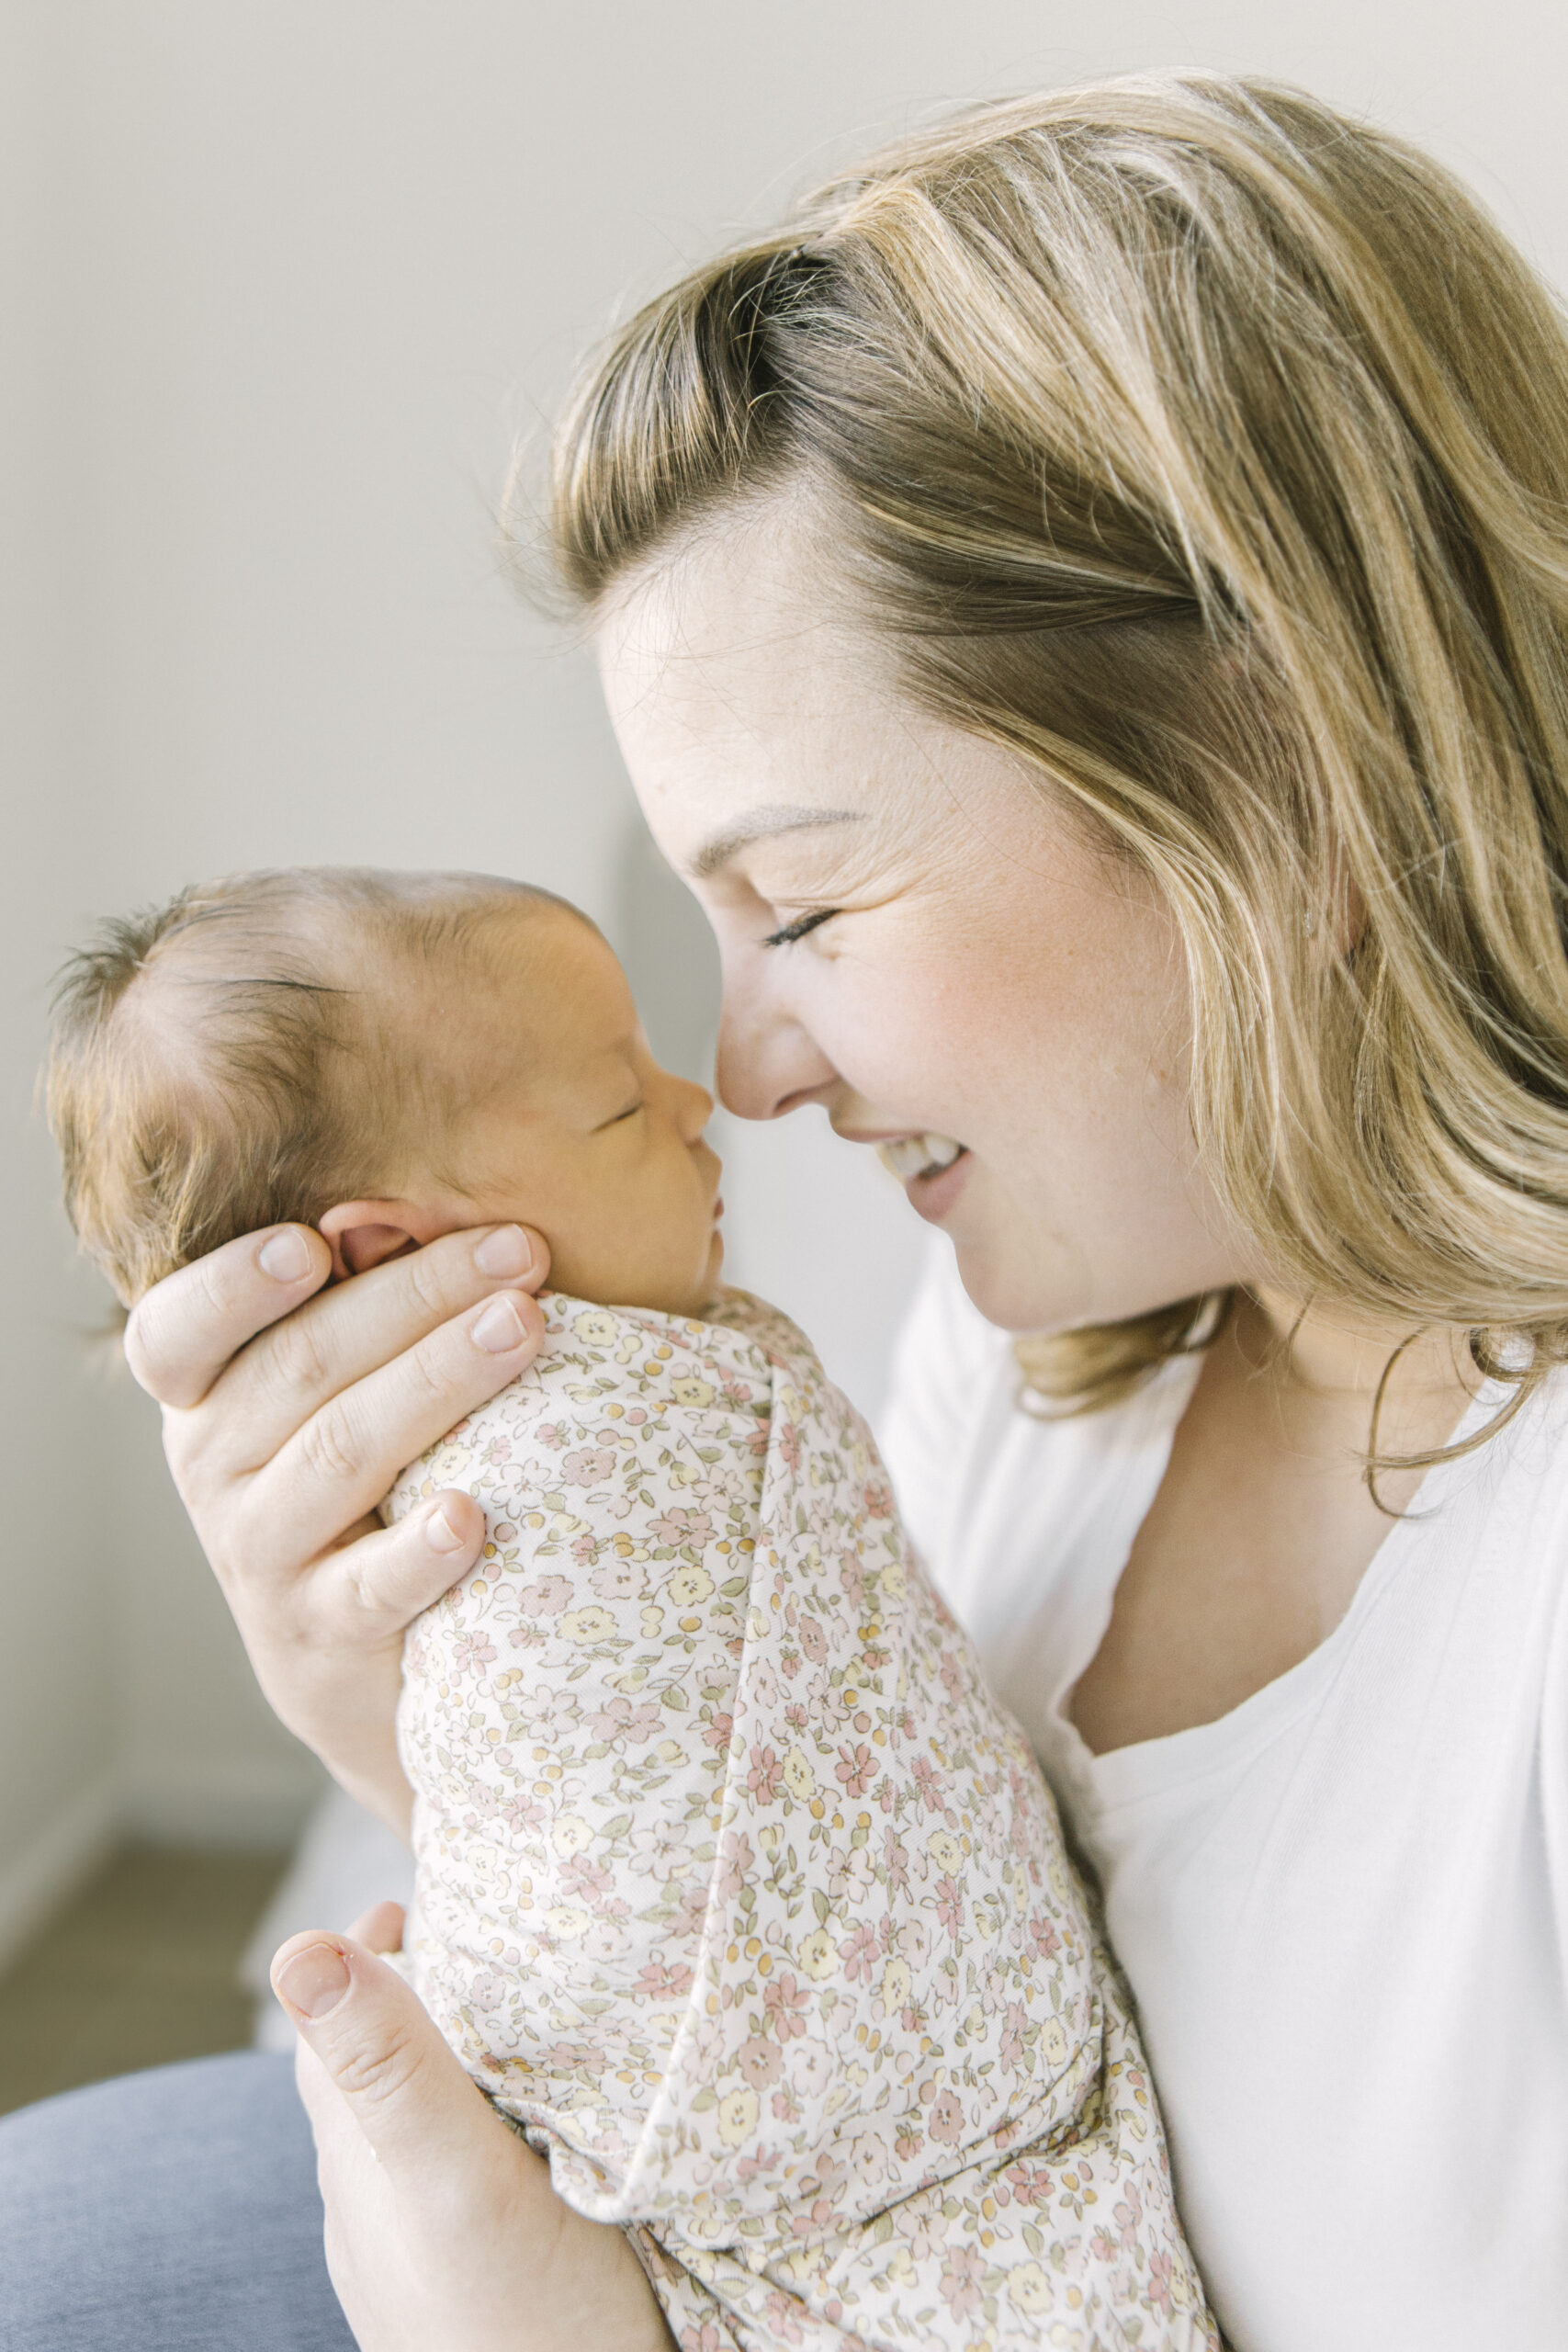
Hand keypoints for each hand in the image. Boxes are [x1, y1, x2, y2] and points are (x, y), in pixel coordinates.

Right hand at [125, 1222, 549, 1830]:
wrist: (362, 1668)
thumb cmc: (366, 1485)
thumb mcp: (342, 1395)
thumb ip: (357, 1307)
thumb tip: (381, 1218)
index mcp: (207, 1395)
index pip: (175, 1331)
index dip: (232, 1286)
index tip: (311, 1246)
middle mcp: (213, 1469)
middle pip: (302, 1367)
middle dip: (417, 1296)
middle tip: (517, 1254)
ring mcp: (261, 1557)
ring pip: (342, 1452)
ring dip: (438, 1381)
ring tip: (523, 1330)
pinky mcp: (322, 1636)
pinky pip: (368, 1586)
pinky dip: (418, 1551)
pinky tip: (469, 1515)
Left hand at [272, 1906, 673, 2351]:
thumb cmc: (530, 2321)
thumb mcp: (462, 2180)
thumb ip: (392, 2069)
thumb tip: (300, 1947)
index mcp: (363, 2156)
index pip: (334, 2019)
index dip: (369, 1945)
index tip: (424, 1888)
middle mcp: (374, 2207)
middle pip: (371, 2070)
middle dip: (414, 1993)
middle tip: (483, 1934)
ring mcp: (421, 2258)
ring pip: (415, 2131)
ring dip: (452, 2065)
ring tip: (517, 2020)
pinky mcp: (474, 2290)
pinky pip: (459, 2183)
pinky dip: (486, 2131)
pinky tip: (540, 2140)